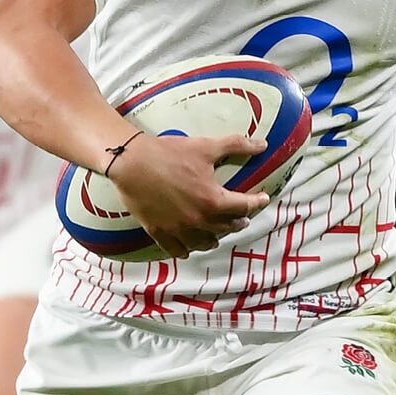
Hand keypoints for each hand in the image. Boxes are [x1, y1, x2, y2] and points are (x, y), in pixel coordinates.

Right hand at [104, 131, 269, 257]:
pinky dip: (185, 250)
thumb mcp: (206, 147)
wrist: (132, 163)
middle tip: (243, 219)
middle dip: (237, 222)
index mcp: (212, 200)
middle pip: (225, 227)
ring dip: (214, 239)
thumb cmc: (169, 154)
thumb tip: (262, 144)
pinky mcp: (158, 231)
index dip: (256, 202)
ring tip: (217, 236)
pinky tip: (189, 249)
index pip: (243, 206)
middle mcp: (198, 219)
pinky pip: (176, 249)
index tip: (263, 199)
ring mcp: (178, 229)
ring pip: (203, 243)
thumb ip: (236, 145)